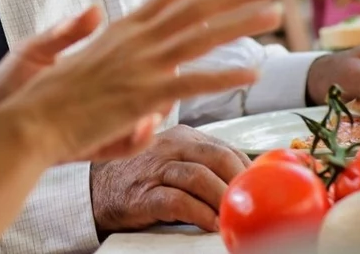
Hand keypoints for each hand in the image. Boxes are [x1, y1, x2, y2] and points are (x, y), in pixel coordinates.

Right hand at [1, 0, 286, 164]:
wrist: (25, 124)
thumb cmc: (39, 96)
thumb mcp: (61, 51)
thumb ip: (83, 32)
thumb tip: (98, 12)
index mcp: (121, 29)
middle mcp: (134, 39)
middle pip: (196, 5)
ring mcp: (139, 66)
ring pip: (202, 35)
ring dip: (242, 21)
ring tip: (276, 12)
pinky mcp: (140, 96)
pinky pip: (192, 82)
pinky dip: (224, 76)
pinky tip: (252, 72)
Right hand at [90, 125, 250, 234]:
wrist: (98, 188)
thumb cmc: (143, 175)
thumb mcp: (176, 159)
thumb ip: (204, 163)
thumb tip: (247, 181)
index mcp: (184, 136)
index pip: (226, 148)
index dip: (248, 171)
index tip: (262, 189)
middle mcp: (171, 146)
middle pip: (217, 157)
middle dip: (240, 182)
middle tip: (254, 203)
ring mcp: (156, 168)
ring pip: (200, 177)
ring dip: (223, 199)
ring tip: (237, 216)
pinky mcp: (144, 193)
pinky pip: (178, 201)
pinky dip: (200, 213)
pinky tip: (212, 224)